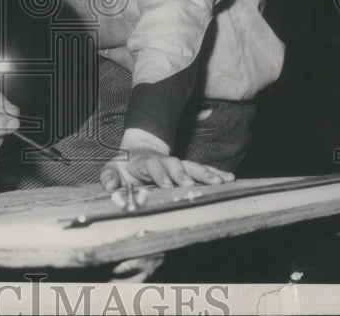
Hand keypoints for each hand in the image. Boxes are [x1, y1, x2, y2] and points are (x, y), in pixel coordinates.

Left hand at [99, 128, 233, 206]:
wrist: (138, 152)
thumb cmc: (124, 167)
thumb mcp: (112, 169)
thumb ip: (109, 177)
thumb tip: (109, 186)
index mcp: (144, 162)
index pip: (152, 165)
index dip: (160, 174)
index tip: (166, 185)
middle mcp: (163, 161)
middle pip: (175, 164)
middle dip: (183, 174)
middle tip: (190, 185)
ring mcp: (176, 165)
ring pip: (192, 166)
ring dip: (205, 173)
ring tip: (219, 182)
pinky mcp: (186, 169)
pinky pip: (203, 170)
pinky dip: (216, 173)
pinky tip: (230, 179)